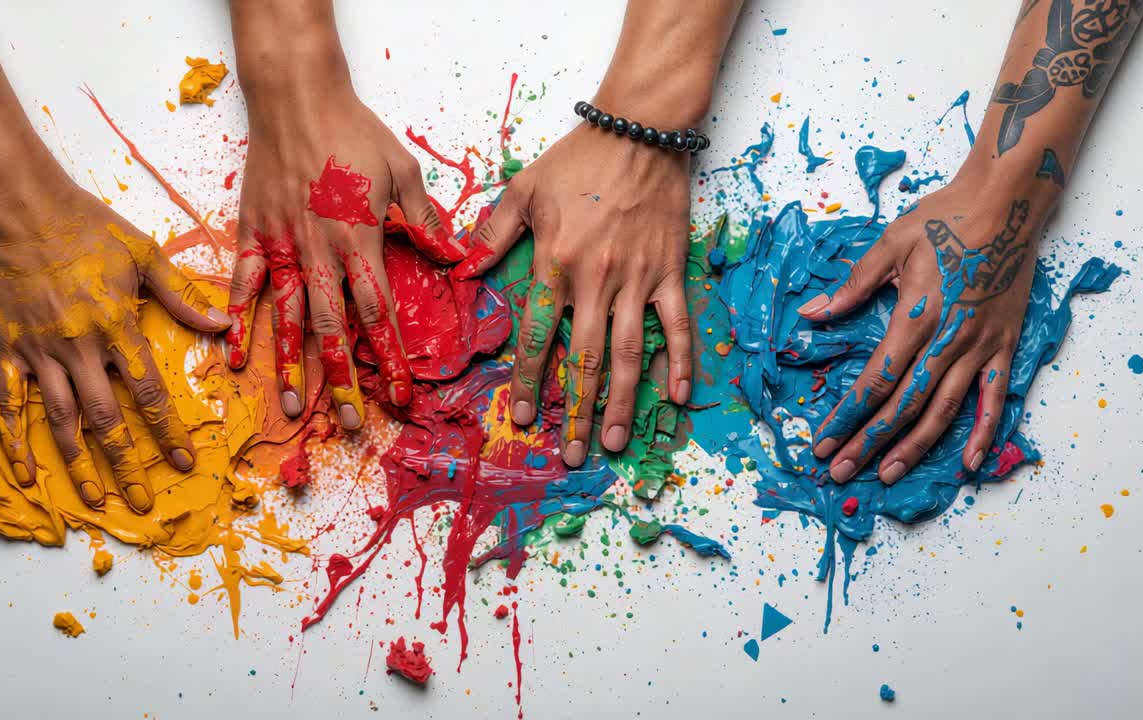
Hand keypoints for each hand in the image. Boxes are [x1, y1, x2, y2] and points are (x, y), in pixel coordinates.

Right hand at [0, 181, 230, 512]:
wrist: (21, 207)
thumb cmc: (87, 226)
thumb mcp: (145, 254)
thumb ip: (182, 296)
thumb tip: (225, 325)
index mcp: (116, 326)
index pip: (149, 392)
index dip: (166, 432)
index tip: (182, 462)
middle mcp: (77, 346)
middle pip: (106, 418)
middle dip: (125, 464)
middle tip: (140, 502)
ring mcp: (39, 350)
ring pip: (60, 419)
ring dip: (77, 463)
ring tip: (94, 499)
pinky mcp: (9, 348)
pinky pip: (10, 403)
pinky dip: (15, 440)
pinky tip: (27, 472)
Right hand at [226, 79, 461, 428]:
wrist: (296, 96)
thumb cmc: (353, 131)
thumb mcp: (404, 171)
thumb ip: (424, 221)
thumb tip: (455, 258)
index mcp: (359, 240)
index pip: (377, 313)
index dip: (390, 358)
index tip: (400, 395)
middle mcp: (318, 252)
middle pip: (333, 330)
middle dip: (345, 381)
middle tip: (352, 424)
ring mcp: (280, 245)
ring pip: (287, 318)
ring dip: (292, 366)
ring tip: (296, 407)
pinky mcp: (251, 233)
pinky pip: (243, 285)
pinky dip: (237, 322)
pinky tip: (233, 357)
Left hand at [453, 122, 693, 466]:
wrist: (640, 131)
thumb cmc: (579, 159)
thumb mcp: (523, 189)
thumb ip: (492, 233)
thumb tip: (463, 271)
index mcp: (555, 263)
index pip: (538, 337)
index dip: (529, 382)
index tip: (522, 418)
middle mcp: (596, 280)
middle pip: (585, 359)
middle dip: (577, 412)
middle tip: (574, 454)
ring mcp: (638, 280)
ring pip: (629, 354)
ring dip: (622, 402)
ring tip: (615, 441)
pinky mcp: (671, 273)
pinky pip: (678, 325)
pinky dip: (679, 361)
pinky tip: (676, 398)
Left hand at [800, 178, 1051, 483]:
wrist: (1007, 203)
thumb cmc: (944, 219)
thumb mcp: (890, 245)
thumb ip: (853, 286)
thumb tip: (811, 313)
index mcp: (915, 317)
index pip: (875, 380)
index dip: (847, 416)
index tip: (823, 442)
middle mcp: (948, 340)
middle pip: (903, 405)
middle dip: (869, 442)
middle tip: (842, 473)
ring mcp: (980, 346)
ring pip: (945, 410)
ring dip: (915, 447)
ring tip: (888, 475)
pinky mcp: (1005, 345)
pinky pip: (996, 397)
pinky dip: (985, 431)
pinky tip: (972, 462)